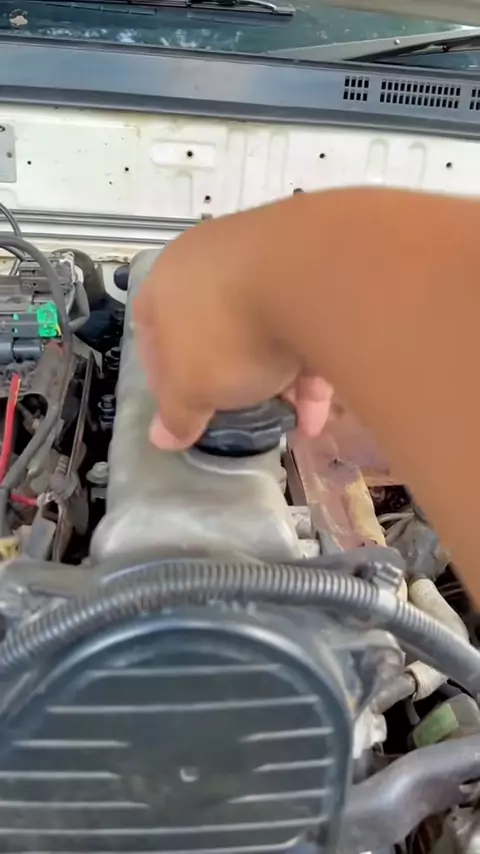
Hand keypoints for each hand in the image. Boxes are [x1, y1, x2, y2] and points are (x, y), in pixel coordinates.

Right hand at [134, 213, 331, 449]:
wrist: (309, 279)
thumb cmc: (225, 331)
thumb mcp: (189, 387)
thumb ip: (176, 414)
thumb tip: (162, 437)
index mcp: (169, 279)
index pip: (154, 329)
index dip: (165, 375)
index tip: (182, 407)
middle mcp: (216, 260)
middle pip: (214, 327)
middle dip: (225, 374)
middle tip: (234, 411)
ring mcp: (272, 261)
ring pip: (266, 328)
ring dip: (275, 378)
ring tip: (283, 420)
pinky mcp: (319, 275)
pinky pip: (308, 329)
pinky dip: (309, 372)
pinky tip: (314, 417)